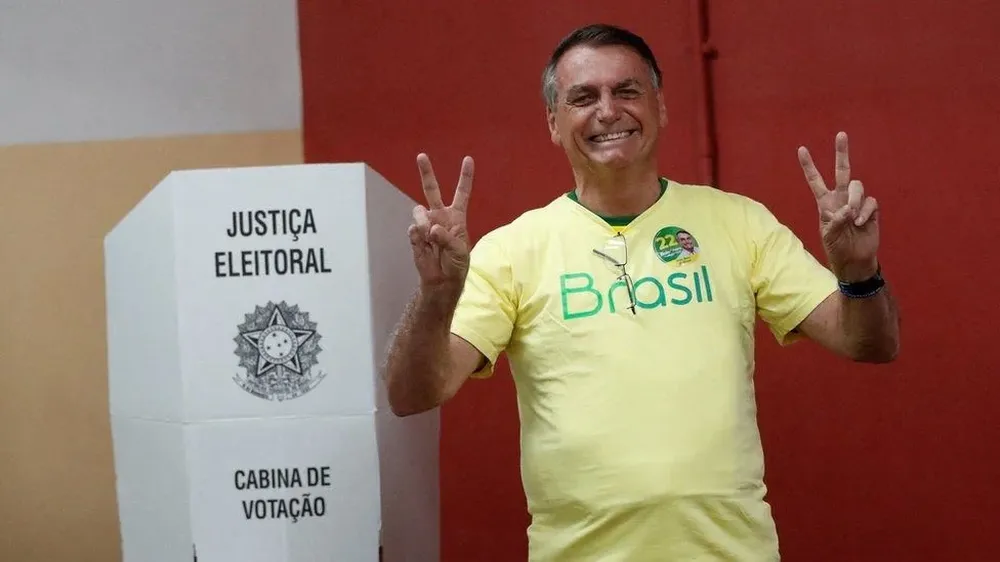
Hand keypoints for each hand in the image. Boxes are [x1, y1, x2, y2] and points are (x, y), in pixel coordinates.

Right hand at [408, 153, 474, 289]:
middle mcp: (440, 216)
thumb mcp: (460, 250)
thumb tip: (431, 229)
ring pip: (419, 210)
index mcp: (456, 217)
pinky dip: (419, 238)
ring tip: (431, 238)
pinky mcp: (415, 235)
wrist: (442, 281)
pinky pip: (414, 229)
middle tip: (421, 156)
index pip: (462, 193)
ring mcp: (426, 224)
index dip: (465, 177)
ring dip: (425, 223)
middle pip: (432, 190)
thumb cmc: (457, 264)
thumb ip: (447, 237)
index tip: (468, 159)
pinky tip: (425, 246)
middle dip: (426, 172)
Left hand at [798, 132, 879, 281]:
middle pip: (842, 171)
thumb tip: (847, 209)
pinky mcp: (870, 209)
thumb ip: (835, 221)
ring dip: (854, 199)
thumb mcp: (829, 235)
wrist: (854, 260)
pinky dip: (864, 211)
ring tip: (851, 217)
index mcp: (825, 203)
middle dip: (841, 152)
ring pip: (857, 186)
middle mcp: (841, 198)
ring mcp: (856, 202)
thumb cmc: (837, 248)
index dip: (809, 166)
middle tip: (840, 134)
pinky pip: (869, 201)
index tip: (801, 149)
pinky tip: (860, 223)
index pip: (815, 181)